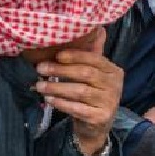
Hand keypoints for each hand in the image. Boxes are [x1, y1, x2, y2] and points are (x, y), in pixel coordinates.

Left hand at [34, 27, 122, 155]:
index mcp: (114, 71)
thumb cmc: (92, 95)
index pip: (95, 59)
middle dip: (61, 70)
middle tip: (40, 69)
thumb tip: (97, 29)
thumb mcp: (95, 74)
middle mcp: (115, 86)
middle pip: (86, 74)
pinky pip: (78, 108)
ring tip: (39, 86)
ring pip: (80, 91)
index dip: (75, 56)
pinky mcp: (101, 117)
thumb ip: (92, 54)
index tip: (56, 55)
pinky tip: (49, 100)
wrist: (97, 126)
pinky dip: (62, 103)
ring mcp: (109, 102)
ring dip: (57, 88)